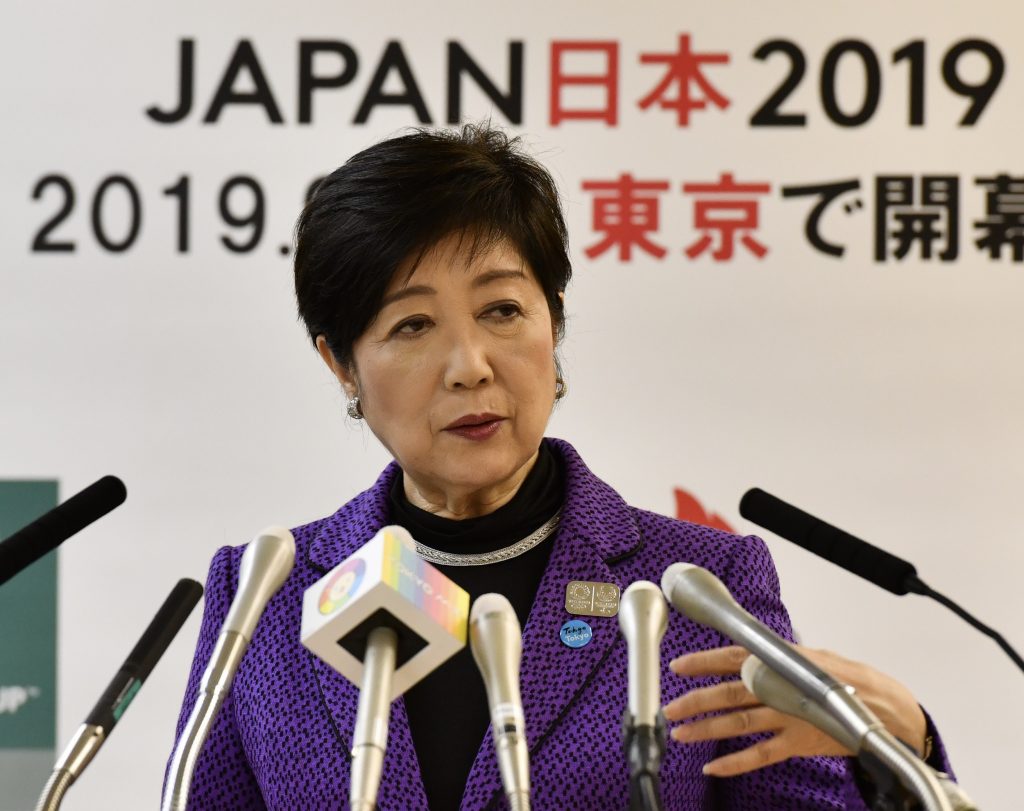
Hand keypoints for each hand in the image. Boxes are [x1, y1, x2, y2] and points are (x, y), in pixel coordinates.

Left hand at [662, 645, 926, 777]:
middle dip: (697, 699)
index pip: (735, 657)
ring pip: (741, 722)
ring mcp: (791, 716)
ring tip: (681, 733)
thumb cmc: (845, 677)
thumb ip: (776, 655)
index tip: (678, 665)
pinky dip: (736, 762)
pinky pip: (762, 754)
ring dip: (708, 728)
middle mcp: (783, 687)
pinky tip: (713, 766)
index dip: (704, 661)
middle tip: (670, 707)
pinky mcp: (800, 743)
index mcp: (782, 661)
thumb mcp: (809, 655)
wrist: (887, 708)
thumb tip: (744, 651)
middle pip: (731, 692)